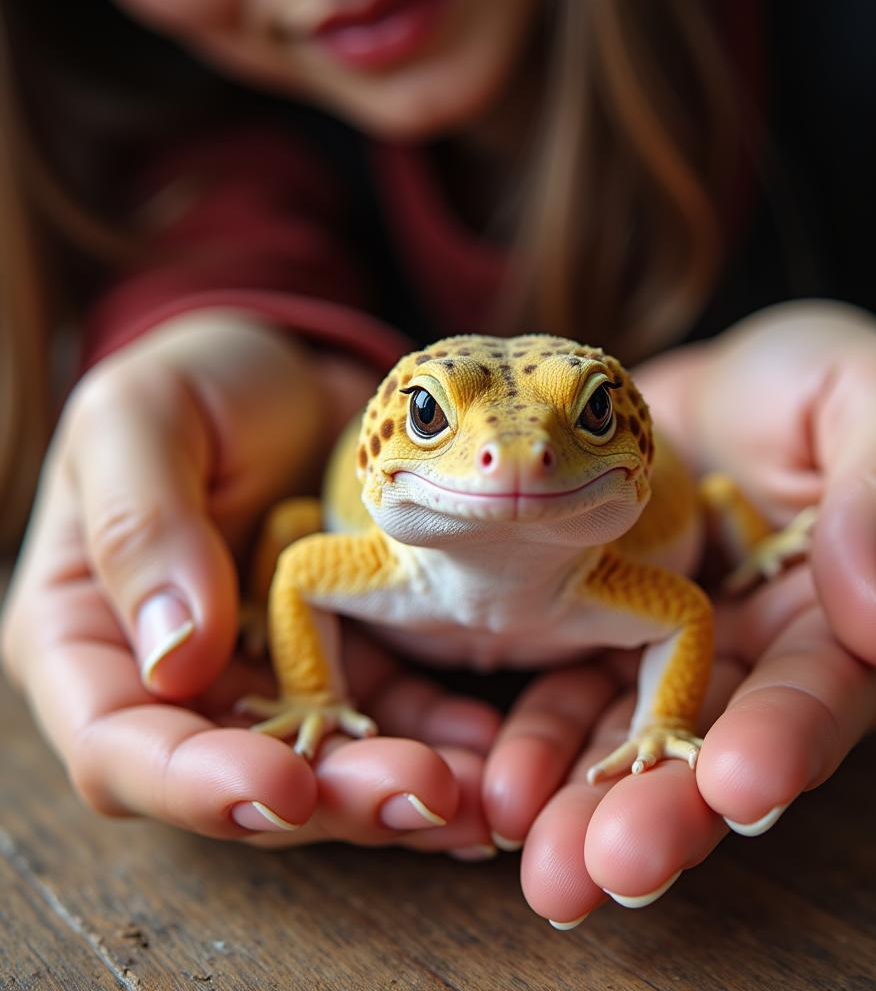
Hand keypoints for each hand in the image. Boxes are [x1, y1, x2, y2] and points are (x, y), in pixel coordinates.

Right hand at [1, 312, 498, 848]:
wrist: (297, 374)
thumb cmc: (201, 382)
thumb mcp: (144, 419)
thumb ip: (141, 525)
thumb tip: (172, 657)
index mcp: (89, 632)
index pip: (121, 743)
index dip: (195, 784)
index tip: (283, 787)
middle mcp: (177, 677)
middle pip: (236, 777)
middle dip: (329, 800)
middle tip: (418, 793)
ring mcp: (270, 676)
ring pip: (323, 766)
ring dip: (395, 790)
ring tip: (471, 792)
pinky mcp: (349, 656)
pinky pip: (390, 714)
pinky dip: (436, 737)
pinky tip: (488, 743)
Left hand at [485, 302, 875, 925]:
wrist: (728, 390)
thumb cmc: (818, 385)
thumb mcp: (875, 399)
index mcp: (841, 611)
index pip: (825, 686)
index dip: (787, 738)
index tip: (740, 784)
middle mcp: (756, 653)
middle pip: (719, 746)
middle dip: (670, 812)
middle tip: (612, 868)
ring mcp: (671, 649)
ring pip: (634, 739)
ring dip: (587, 806)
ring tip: (545, 868)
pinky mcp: (600, 626)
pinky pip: (569, 691)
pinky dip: (538, 744)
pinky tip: (499, 789)